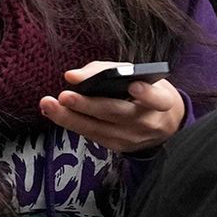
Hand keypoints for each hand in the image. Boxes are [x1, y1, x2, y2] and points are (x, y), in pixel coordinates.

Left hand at [40, 65, 185, 154]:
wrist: (166, 126)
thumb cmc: (150, 94)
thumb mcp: (144, 76)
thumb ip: (112, 69)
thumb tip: (75, 76)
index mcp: (162, 101)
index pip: (158, 99)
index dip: (147, 94)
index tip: (133, 85)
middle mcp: (147, 122)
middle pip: (116, 113)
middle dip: (88, 105)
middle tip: (65, 96)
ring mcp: (131, 137)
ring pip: (97, 128)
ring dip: (70, 117)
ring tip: (49, 105)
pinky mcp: (117, 146)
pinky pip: (92, 134)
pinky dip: (72, 123)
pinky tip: (56, 114)